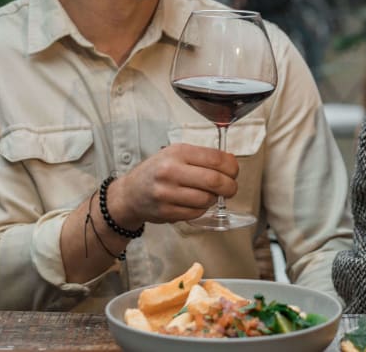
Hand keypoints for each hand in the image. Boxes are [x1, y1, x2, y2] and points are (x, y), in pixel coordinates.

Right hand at [106, 143, 239, 225]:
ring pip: (207, 199)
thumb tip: (231, 164)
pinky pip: (196, 212)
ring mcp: (167, 193)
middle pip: (215, 181)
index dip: (232, 167)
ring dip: (215, 199)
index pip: (215, 158)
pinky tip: (196, 202)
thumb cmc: (157, 171)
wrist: (130, 193)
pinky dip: (202, 209)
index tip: (234, 171)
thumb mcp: (175, 154)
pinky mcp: (166, 212)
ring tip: (210, 194)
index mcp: (177, 153)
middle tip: (231, 188)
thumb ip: (202, 157)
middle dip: (230, 186)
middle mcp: (171, 171)